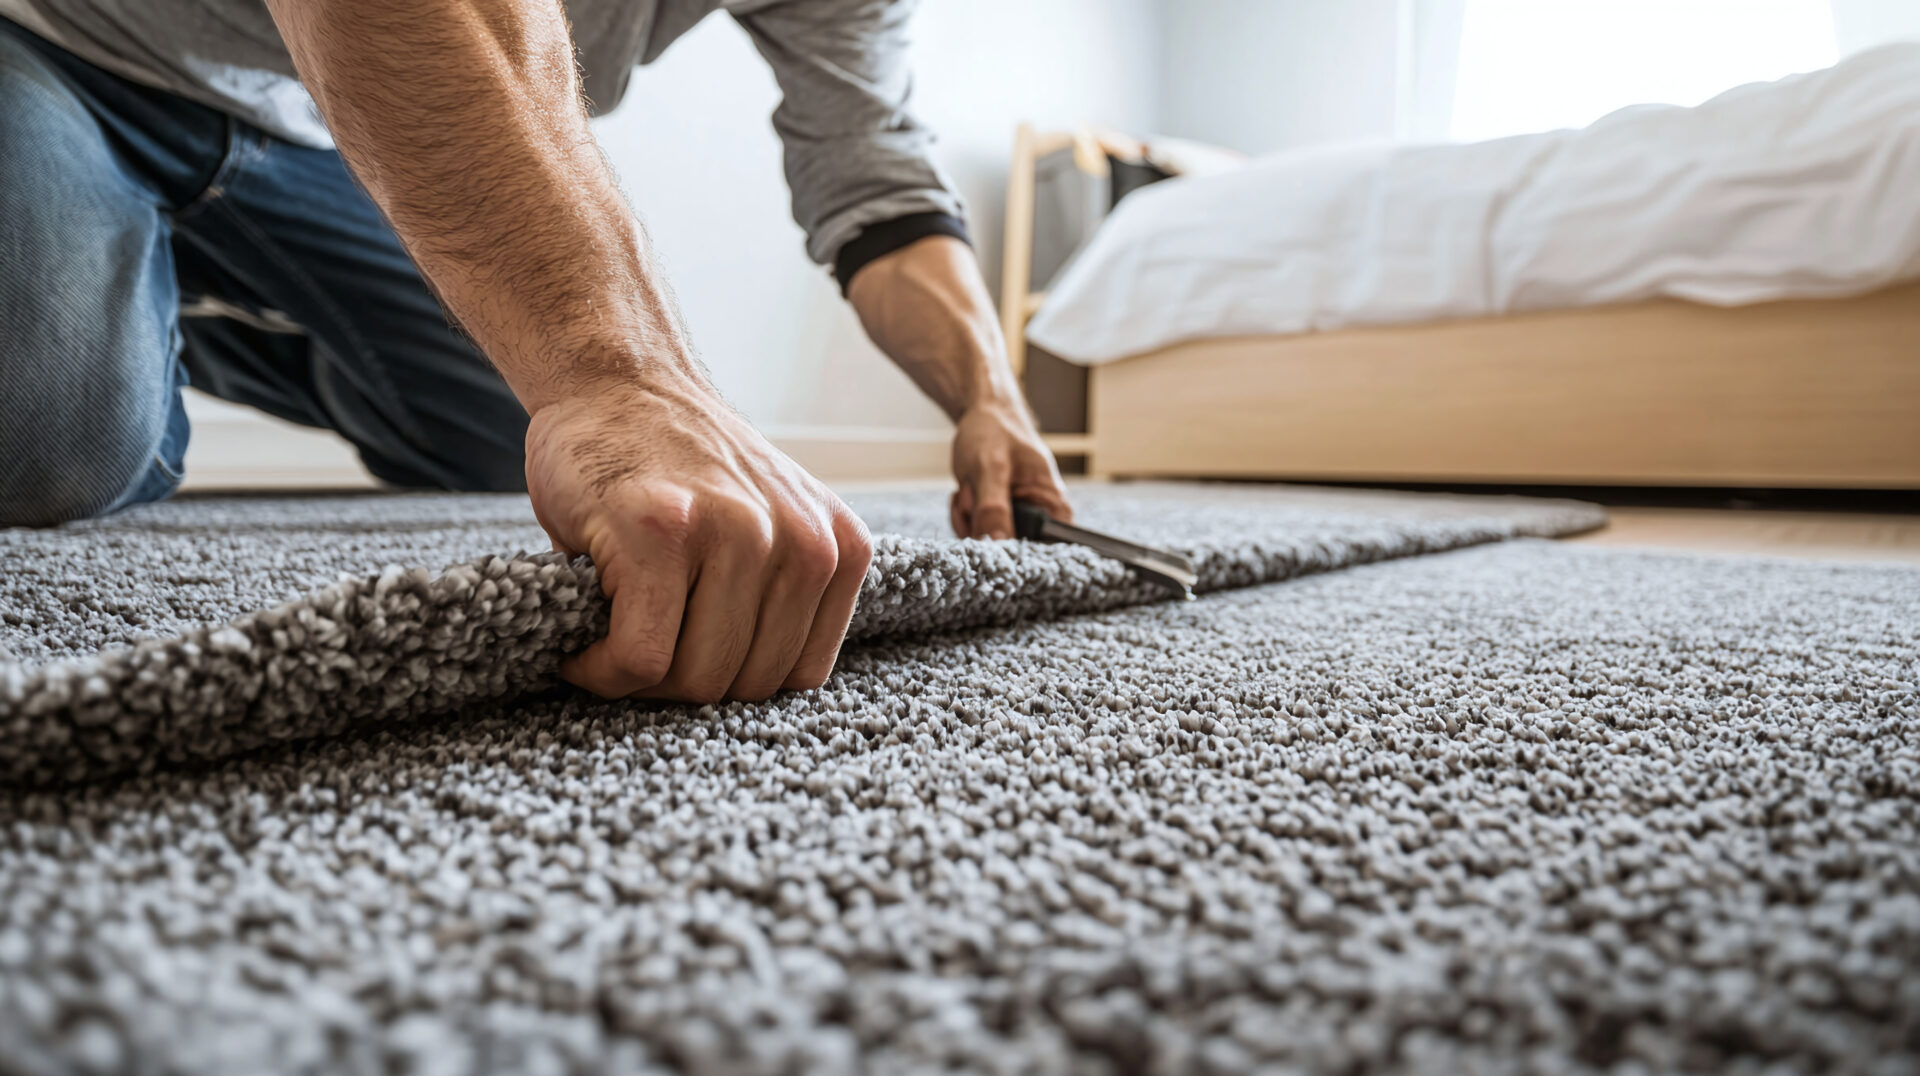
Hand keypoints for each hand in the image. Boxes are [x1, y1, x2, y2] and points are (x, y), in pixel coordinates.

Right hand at [525, 376, 872, 702]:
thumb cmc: (680, 468)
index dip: (729, 683)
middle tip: (632, 650)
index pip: (797, 678)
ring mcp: (736, 534)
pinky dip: (601, 671)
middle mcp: (802, 541)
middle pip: (745, 686)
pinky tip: (582, 648)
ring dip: (635, 681)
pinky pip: (640, 658)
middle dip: (678, 687)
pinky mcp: (662, 534)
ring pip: (694, 679)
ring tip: (606, 639)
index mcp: (839, 548)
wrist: (619, 380)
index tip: (680, 657)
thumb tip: (747, 703)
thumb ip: (781, 597)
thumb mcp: (770, 526)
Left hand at [948, 399, 1072, 538]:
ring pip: (985, 543)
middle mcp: (1041, 520)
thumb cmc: (996, 432)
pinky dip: (963, 514)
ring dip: (968, 516)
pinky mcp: (997, 521)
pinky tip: (967, 490)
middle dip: (981, 523)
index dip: (1012, 551)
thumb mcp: (992, 468)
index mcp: (1055, 509)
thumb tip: (998, 545)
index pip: (1042, 552)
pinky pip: (975, 534)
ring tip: (972, 483)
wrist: (983, 415)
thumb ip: (994, 507)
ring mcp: (1017, 521)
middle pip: (1007, 550)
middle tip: (974, 490)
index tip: (988, 528)